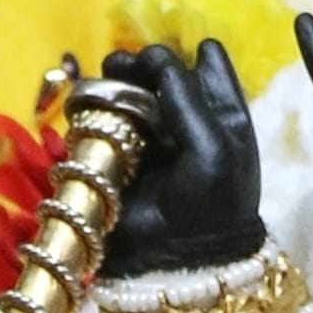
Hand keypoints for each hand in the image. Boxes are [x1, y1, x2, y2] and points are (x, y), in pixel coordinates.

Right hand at [97, 40, 265, 278]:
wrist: (181, 258)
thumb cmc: (211, 199)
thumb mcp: (212, 144)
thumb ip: (186, 97)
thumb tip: (157, 54)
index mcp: (223, 116)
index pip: (207, 69)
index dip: (187, 56)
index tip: (163, 57)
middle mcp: (188, 122)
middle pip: (162, 78)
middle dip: (141, 65)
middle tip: (120, 63)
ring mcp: (152, 139)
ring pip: (130, 96)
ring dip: (115, 82)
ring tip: (103, 76)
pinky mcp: (118, 158)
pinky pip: (105, 123)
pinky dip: (96, 110)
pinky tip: (89, 104)